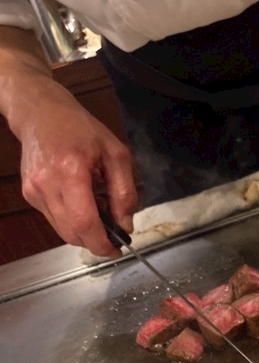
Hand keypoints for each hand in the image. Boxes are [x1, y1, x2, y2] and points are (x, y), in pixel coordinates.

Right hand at [16, 77, 137, 257]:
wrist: (40, 113)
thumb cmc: (81, 129)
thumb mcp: (116, 153)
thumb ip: (125, 192)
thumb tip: (125, 225)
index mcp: (70, 171)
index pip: (84, 223)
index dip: (102, 244)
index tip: (117, 250)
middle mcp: (47, 184)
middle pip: (72, 233)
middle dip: (95, 241)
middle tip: (113, 234)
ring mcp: (34, 191)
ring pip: (62, 230)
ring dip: (84, 231)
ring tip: (99, 211)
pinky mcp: (29, 194)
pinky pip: (54, 219)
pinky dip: (72, 220)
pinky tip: (82, 202)